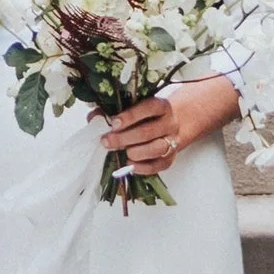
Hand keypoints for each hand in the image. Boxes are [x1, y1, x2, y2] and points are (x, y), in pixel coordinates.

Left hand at [100, 77, 240, 168]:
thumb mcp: (139, 105)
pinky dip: (144, 168)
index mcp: (162, 106)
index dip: (131, 115)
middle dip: (125, 138)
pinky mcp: (172, 157)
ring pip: (156, 149)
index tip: (113, 122)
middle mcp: (170, 123)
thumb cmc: (151, 114)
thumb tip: (93, 116)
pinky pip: (160, 165)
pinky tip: (131, 165)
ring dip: (135, 153)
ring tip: (120, 153)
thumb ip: (116, 109)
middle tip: (107, 141)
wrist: (180, 121)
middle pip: (149, 131)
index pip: (148, 108)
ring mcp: (173, 140)